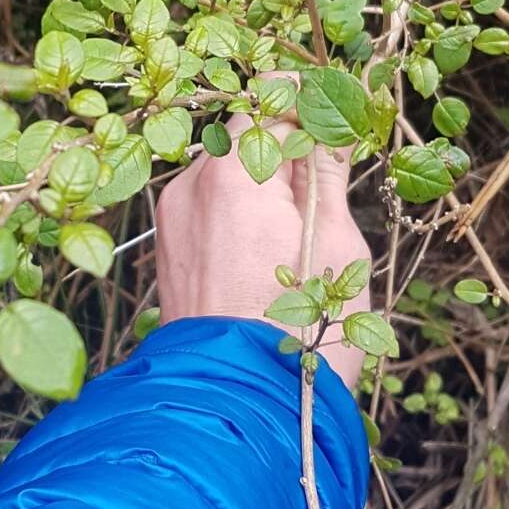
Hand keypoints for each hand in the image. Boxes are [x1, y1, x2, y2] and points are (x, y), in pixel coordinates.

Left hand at [155, 115, 371, 390]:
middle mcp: (189, 187)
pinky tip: (271, 250)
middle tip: (333, 175)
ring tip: (304, 225)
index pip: (271, 101)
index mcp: (231, 175)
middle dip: (288, 146)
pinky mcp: (168, 251)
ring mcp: (172, 221)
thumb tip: (330, 126)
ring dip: (264, 183)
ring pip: (227, 175)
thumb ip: (327, 175)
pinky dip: (239, 213)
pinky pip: (209, 210)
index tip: (341, 113)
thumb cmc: (302, 330)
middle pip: (245, 137)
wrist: (239, 407)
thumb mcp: (336, 244)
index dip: (310, 102)